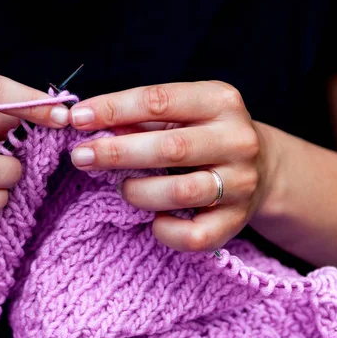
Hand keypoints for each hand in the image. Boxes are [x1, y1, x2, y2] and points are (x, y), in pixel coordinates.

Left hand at [68, 81, 270, 251]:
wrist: (260, 168)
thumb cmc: (201, 135)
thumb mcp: (179, 114)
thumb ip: (138, 118)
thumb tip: (87, 123)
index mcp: (220, 101)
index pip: (159, 101)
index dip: (113, 109)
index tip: (77, 118)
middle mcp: (237, 140)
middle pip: (169, 148)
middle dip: (116, 152)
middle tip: (80, 157)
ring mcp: (241, 183)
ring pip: (180, 193)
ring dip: (138, 192)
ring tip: (122, 188)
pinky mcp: (236, 221)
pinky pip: (194, 236)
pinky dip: (165, 231)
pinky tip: (154, 221)